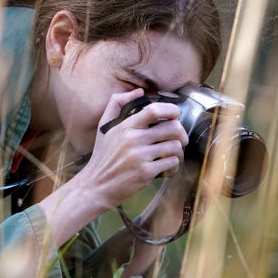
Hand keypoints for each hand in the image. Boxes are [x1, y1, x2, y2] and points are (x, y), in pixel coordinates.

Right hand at [77, 89, 189, 209]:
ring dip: (178, 152)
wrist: (96, 185)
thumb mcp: (104, 127)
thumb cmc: (103, 156)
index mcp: (126, 126)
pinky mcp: (145, 173)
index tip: (175, 115)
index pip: (154, 110)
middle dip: (181, 134)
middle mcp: (133, 139)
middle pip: (173, 128)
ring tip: (171, 156)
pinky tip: (165, 168)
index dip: (171, 110)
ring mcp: (140, 156)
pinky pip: (172, 163)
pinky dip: (173, 166)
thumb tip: (139, 91)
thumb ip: (116, 104)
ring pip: (175, 147)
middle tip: (179, 140)